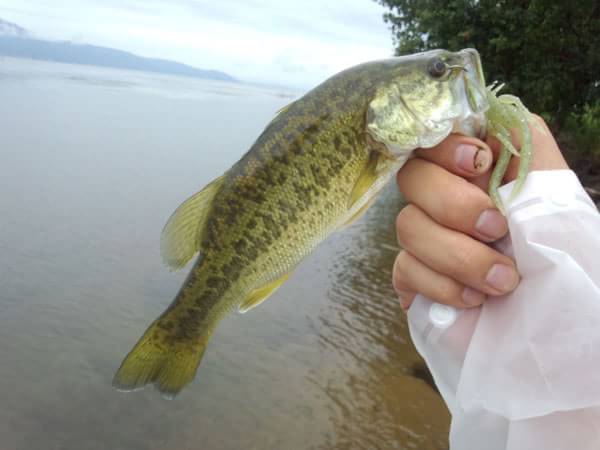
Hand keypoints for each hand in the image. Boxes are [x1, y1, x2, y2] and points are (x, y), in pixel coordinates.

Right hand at [392, 115, 568, 309]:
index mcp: (475, 171)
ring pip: (406, 226)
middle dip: (453, 204)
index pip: (433, 137)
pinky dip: (441, 284)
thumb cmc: (563, 252)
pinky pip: (404, 269)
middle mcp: (446, 199)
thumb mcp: (553, 187)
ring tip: (503, 280)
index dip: (443, 146)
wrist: (559, 319)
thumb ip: (524, 142)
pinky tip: (475, 300)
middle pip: (412, 178)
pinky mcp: (416, 278)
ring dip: (457, 254)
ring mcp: (427, 240)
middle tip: (496, 228)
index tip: (477, 163)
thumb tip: (490, 113)